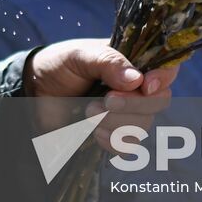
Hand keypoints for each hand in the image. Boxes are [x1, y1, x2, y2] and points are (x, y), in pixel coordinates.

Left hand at [25, 39, 177, 151]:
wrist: (34, 91)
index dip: (164, 79)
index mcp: (133, 63)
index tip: (146, 86)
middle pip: (159, 102)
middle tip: (105, 100)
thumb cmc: (60, 65)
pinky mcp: (113, 134)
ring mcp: (127, 113)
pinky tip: (93, 132)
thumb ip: (107, 62)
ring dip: (117, 124)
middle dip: (133, 105)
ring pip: (143, 126)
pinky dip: (112, 141)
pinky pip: (128, 146)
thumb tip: (137, 79)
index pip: (167, 69)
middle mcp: (136, 89)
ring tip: (89, 113)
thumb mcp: (80, 55)